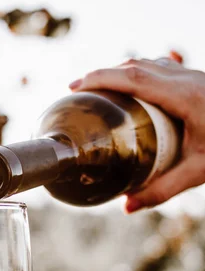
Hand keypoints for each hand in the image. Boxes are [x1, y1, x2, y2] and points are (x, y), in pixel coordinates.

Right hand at [69, 57, 204, 212]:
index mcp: (185, 96)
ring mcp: (194, 75)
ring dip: (121, 71)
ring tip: (101, 89)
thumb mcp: (199, 171)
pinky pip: (161, 67)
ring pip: (149, 63)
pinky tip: (133, 87)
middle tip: (79, 89)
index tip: (76, 85)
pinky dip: (139, 72)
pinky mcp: (197, 78)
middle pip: (137, 65)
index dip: (102, 77)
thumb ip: (162, 189)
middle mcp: (188, 79)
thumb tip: (126, 207)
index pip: (135, 77)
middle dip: (103, 73)